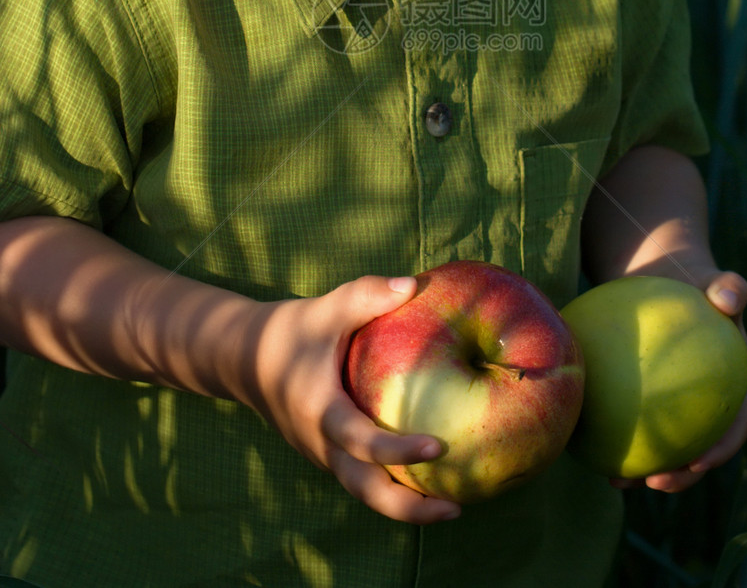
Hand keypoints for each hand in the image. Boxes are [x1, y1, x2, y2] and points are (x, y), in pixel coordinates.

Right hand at [236, 275, 460, 522]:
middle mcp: (323, 444)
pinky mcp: (328, 453)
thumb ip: (367, 295)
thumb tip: (413, 284)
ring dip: (405, 505)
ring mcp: (324, 454)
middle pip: (367, 491)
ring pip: (365, 492)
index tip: (440, 446)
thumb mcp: (326, 309)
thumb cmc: (289, 331)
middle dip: (409, 508)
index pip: (364, 443)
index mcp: (321, 414)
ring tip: (452, 506)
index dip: (400, 450)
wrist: (243, 358)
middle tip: (456, 510)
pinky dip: (392, 485)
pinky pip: (362, 477)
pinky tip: (428, 478)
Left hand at [610, 269, 746, 493]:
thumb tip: (730, 295)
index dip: (722, 449)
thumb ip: (728, 286)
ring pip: (665, 446)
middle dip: (681, 476)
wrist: (662, 276)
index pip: (737, 423)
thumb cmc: (692, 279)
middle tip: (654, 482)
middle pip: (701, 450)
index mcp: (737, 385)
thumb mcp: (711, 279)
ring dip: (644, 472)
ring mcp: (678, 405)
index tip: (700, 463)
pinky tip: (586, 446)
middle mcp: (710, 404)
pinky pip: (631, 422)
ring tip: (616, 481)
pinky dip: (615, 438)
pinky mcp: (647, 400)